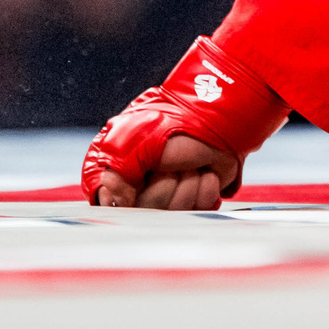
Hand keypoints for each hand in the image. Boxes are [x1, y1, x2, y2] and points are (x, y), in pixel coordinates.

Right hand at [81, 35, 288, 207]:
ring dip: (189, 184)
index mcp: (118, 175)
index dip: (130, 199)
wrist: (215, 115)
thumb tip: (113, 204)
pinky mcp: (197, 200)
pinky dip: (207, 189)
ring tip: (193, 163)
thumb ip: (113, 176)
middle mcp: (142, 189)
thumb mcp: (131, 143)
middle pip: (148, 213)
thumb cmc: (171, 122)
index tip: (141, 183)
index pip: (113, 208)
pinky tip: (207, 172)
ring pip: (175, 213)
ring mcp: (171, 196)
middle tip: (172, 163)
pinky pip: (199, 210)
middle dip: (166, 186)